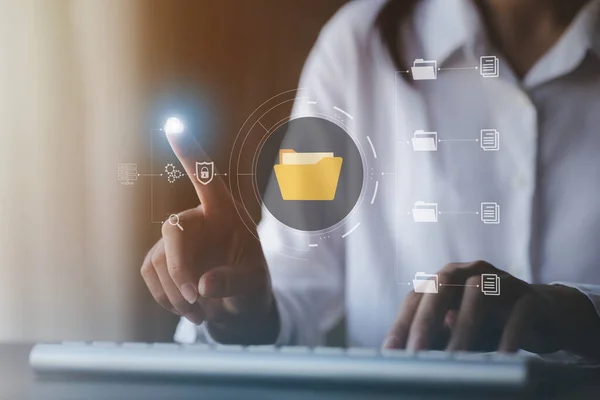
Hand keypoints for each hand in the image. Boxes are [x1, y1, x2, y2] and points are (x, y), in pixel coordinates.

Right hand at [140, 130, 277, 343]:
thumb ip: (234, 282)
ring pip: (160, 260)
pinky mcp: (159, 258)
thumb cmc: (251, 283)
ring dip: (176, 294)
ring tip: (201, 313)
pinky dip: (165, 299)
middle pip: (173, 229)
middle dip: (180, 269)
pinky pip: (150, 276)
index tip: (174, 124)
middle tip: (197, 299)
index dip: (191, 152)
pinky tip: (186, 308)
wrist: (235, 304)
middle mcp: (196, 219)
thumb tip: (203, 286)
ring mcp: (175, 239)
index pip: (207, 178)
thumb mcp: (253, 284)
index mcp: (225, 212)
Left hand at [383, 261, 599, 358]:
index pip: (417, 296)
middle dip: (425, 320)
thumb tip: (407, 354)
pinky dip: (508, 335)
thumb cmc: (491, 323)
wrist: (545, 315)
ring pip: (478, 294)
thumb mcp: (458, 330)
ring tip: (455, 359)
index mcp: (447, 278)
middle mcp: (471, 272)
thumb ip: (437, 336)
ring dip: (463, 327)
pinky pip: (518, 313)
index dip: (402, 322)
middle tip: (416, 352)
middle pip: (441, 285)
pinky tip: (501, 357)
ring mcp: (501, 281)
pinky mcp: (530, 297)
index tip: (390, 351)